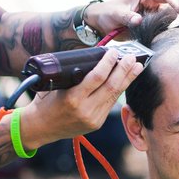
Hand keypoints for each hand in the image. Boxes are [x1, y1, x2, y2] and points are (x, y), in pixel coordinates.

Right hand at [22, 48, 144, 145]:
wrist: (41, 127)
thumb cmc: (46, 102)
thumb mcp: (56, 85)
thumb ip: (75, 75)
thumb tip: (94, 57)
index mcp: (72, 98)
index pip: (96, 77)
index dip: (108, 63)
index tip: (114, 51)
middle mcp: (85, 110)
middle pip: (111, 87)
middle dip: (124, 70)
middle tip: (132, 57)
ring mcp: (93, 118)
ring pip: (114, 96)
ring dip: (127, 80)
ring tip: (137, 66)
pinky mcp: (97, 123)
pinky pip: (110, 103)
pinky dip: (118, 90)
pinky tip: (126, 80)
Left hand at [86, 0, 178, 39]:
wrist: (102, 22)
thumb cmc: (108, 13)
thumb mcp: (116, 14)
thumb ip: (127, 17)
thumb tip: (139, 20)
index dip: (175, 1)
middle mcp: (152, 1)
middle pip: (171, 3)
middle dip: (176, 10)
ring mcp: (153, 12)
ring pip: (169, 16)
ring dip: (167, 22)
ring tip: (159, 30)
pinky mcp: (152, 22)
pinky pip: (163, 25)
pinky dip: (163, 29)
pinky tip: (158, 34)